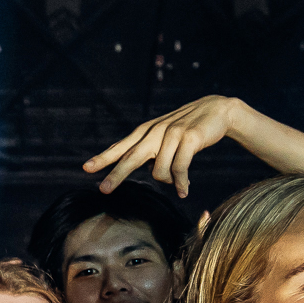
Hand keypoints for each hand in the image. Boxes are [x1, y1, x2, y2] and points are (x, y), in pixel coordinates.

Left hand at [82, 95, 250, 197]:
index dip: (103, 158)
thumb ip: (149, 150)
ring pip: (160, 171)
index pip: (121, 147)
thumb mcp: (164, 136)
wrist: (218, 111)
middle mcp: (155, 132)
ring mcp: (172, 133)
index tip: (86, 168)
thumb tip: (137, 168)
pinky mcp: (190, 138)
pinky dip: (182, 183)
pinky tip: (185, 191)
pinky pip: (180, 169)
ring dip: (170, 182)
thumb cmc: (188, 129)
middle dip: (116, 174)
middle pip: (131, 157)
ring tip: (180, 183)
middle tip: (103, 190)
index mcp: (146, 132)